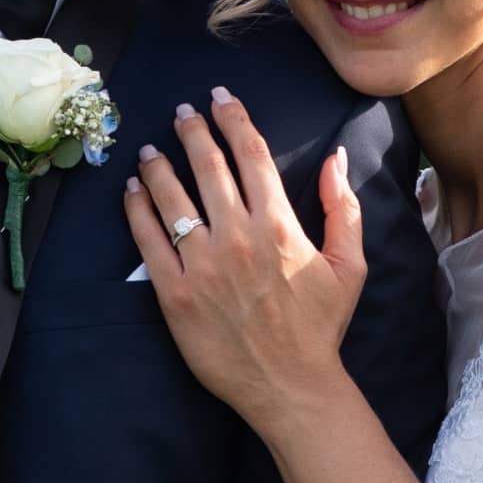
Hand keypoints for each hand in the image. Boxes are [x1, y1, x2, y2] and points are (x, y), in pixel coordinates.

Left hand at [124, 89, 366, 432]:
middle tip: (181, 111)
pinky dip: (137, 209)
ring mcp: (202, 264)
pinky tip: (132, 191)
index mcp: (280, 225)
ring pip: (172, 198)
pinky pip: (148, 241)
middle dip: (193, 131)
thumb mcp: (350, 265)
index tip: (221, 98)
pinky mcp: (174, 293)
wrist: (288, 384)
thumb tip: (336, 159)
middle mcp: (237, 236)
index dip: (235, 119)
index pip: (252, 155)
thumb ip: (344, 207)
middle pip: (209, 167)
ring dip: (159, 165)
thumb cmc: (321, 325)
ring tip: (149, 148)